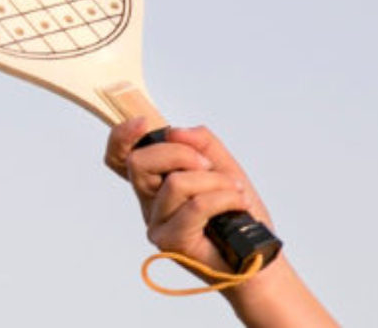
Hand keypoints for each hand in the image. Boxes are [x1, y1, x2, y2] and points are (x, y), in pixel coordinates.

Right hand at [105, 119, 273, 275]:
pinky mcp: (171, 242)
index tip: (143, 124)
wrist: (257, 253)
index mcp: (156, 181)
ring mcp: (158, 223)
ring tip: (235, 191)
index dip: (121, 138)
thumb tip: (173, 130)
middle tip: (208, 165)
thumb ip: (200, 141)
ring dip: (214, 181)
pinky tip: (238, 203)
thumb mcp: (222, 164)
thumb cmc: (238, 212)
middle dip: (179, 153)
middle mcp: (150, 202)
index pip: (120, 159)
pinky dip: (223, 198)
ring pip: (175, 183)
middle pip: (139, 162)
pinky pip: (195, 206)